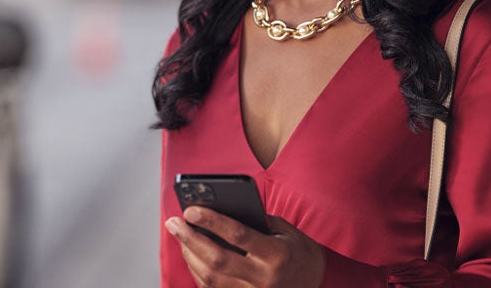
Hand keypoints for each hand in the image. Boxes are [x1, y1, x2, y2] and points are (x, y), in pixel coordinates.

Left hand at [166, 207, 324, 287]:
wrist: (316, 282)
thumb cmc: (297, 251)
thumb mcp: (286, 230)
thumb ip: (256, 220)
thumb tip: (217, 210)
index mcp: (277, 254)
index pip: (238, 235)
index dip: (212, 221)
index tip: (190, 210)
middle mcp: (264, 277)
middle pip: (217, 260)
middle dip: (190, 239)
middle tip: (173, 222)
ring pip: (210, 278)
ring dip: (189, 255)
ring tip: (180, 235)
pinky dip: (197, 271)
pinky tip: (191, 254)